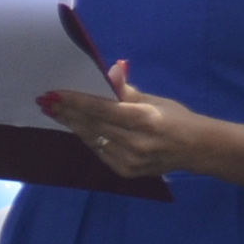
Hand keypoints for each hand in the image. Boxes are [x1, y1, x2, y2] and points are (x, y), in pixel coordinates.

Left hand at [43, 58, 201, 178]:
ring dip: (73, 125)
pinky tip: (77, 127)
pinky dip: (88, 138)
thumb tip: (109, 71)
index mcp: (144, 120)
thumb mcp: (154, 100)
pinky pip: (99, 151)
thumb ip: (126, 90)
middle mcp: (135, 142)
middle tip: (47, 102)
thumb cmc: (175, 118)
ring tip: (56, 112)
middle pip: (92, 125)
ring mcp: (129, 160)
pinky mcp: (125, 171)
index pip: (101, 109)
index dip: (76, 101)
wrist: (197, 150)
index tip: (54, 94)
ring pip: (91, 139)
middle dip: (67, 112)